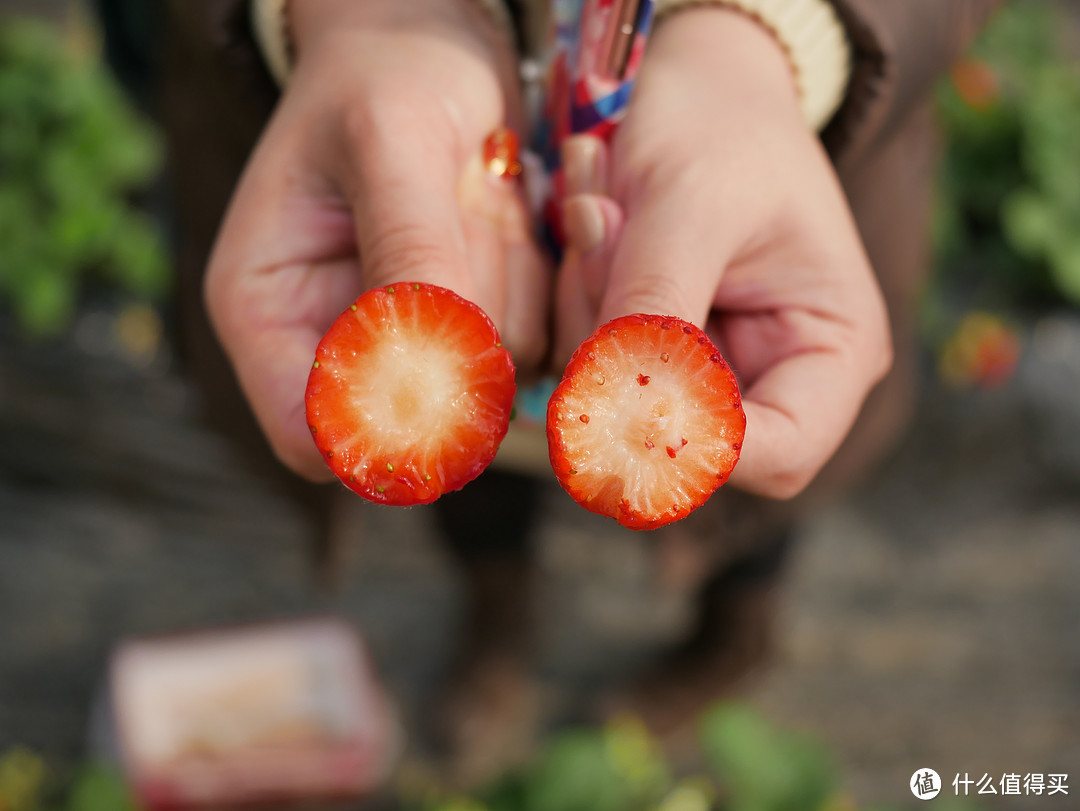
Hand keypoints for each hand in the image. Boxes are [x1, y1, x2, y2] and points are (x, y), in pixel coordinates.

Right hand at [206, 0, 548, 479]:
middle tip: (474, 222)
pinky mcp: (464, 321)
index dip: (381, 431)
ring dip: (506, 292)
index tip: (454, 365)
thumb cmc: (387, 72)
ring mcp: (404, 335)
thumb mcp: (392, 141)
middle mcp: (331, 338)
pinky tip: (507, 210)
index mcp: (267, 309)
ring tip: (484, 194)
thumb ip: (409, 251)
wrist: (434, 42)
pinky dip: (533, 283)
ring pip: (483, 378)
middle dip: (463, 335)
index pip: (307, 432)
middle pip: (412, 414)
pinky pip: (523, 342)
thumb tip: (431, 368)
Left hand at [555, 8, 891, 498]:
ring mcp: (707, 365)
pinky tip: (593, 223)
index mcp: (832, 350)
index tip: (619, 385)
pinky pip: (592, 362)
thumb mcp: (693, 199)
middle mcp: (774, 375)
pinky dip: (578, 301)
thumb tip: (614, 404)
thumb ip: (659, 299)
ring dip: (588, 313)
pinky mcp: (652, 346)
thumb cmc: (723, 124)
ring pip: (622, 401)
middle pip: (684, 434)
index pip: (780, 456)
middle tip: (598, 238)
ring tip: (599, 209)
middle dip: (621, 353)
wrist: (701, 83)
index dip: (697, 444)